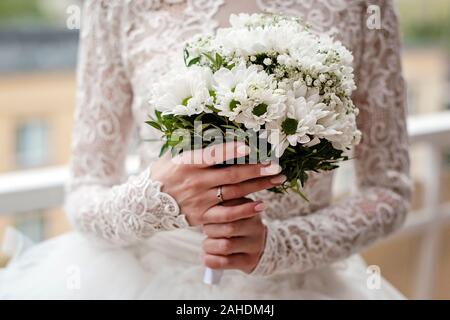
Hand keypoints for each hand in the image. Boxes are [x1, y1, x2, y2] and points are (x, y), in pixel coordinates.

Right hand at [151, 142, 284, 225]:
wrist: (145, 205)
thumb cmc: (162, 175)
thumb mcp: (173, 156)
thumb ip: (195, 149)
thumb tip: (219, 137)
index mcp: (187, 163)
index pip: (214, 155)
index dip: (233, 151)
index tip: (251, 147)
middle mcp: (196, 181)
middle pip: (232, 175)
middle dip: (257, 169)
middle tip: (276, 165)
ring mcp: (200, 200)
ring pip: (235, 192)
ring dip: (258, 186)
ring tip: (277, 180)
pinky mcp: (202, 216)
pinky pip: (227, 215)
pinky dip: (245, 210)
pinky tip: (261, 205)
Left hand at [201, 198, 266, 273]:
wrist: (255, 246)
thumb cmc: (236, 225)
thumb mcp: (233, 211)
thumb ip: (221, 206)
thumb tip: (204, 206)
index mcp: (251, 210)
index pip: (229, 208)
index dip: (214, 213)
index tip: (207, 215)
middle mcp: (256, 227)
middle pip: (229, 227)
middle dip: (210, 230)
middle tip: (206, 231)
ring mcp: (255, 245)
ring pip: (226, 246)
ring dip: (209, 246)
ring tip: (207, 244)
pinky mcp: (250, 261)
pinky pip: (226, 262)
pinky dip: (211, 260)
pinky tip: (207, 257)